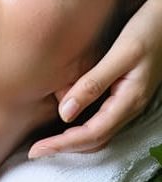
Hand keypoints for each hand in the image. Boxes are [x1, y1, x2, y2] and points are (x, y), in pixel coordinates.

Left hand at [28, 0, 161, 158]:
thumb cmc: (147, 31)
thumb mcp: (119, 56)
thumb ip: (93, 84)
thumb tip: (64, 113)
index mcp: (129, 101)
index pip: (90, 134)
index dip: (62, 144)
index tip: (36, 150)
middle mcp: (130, 107)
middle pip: (94, 140)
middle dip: (64, 147)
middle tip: (35, 150)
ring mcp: (129, 102)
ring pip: (98, 132)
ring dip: (73, 138)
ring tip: (47, 138)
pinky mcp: (125, 94)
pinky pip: (101, 118)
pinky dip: (82, 124)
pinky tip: (67, 116)